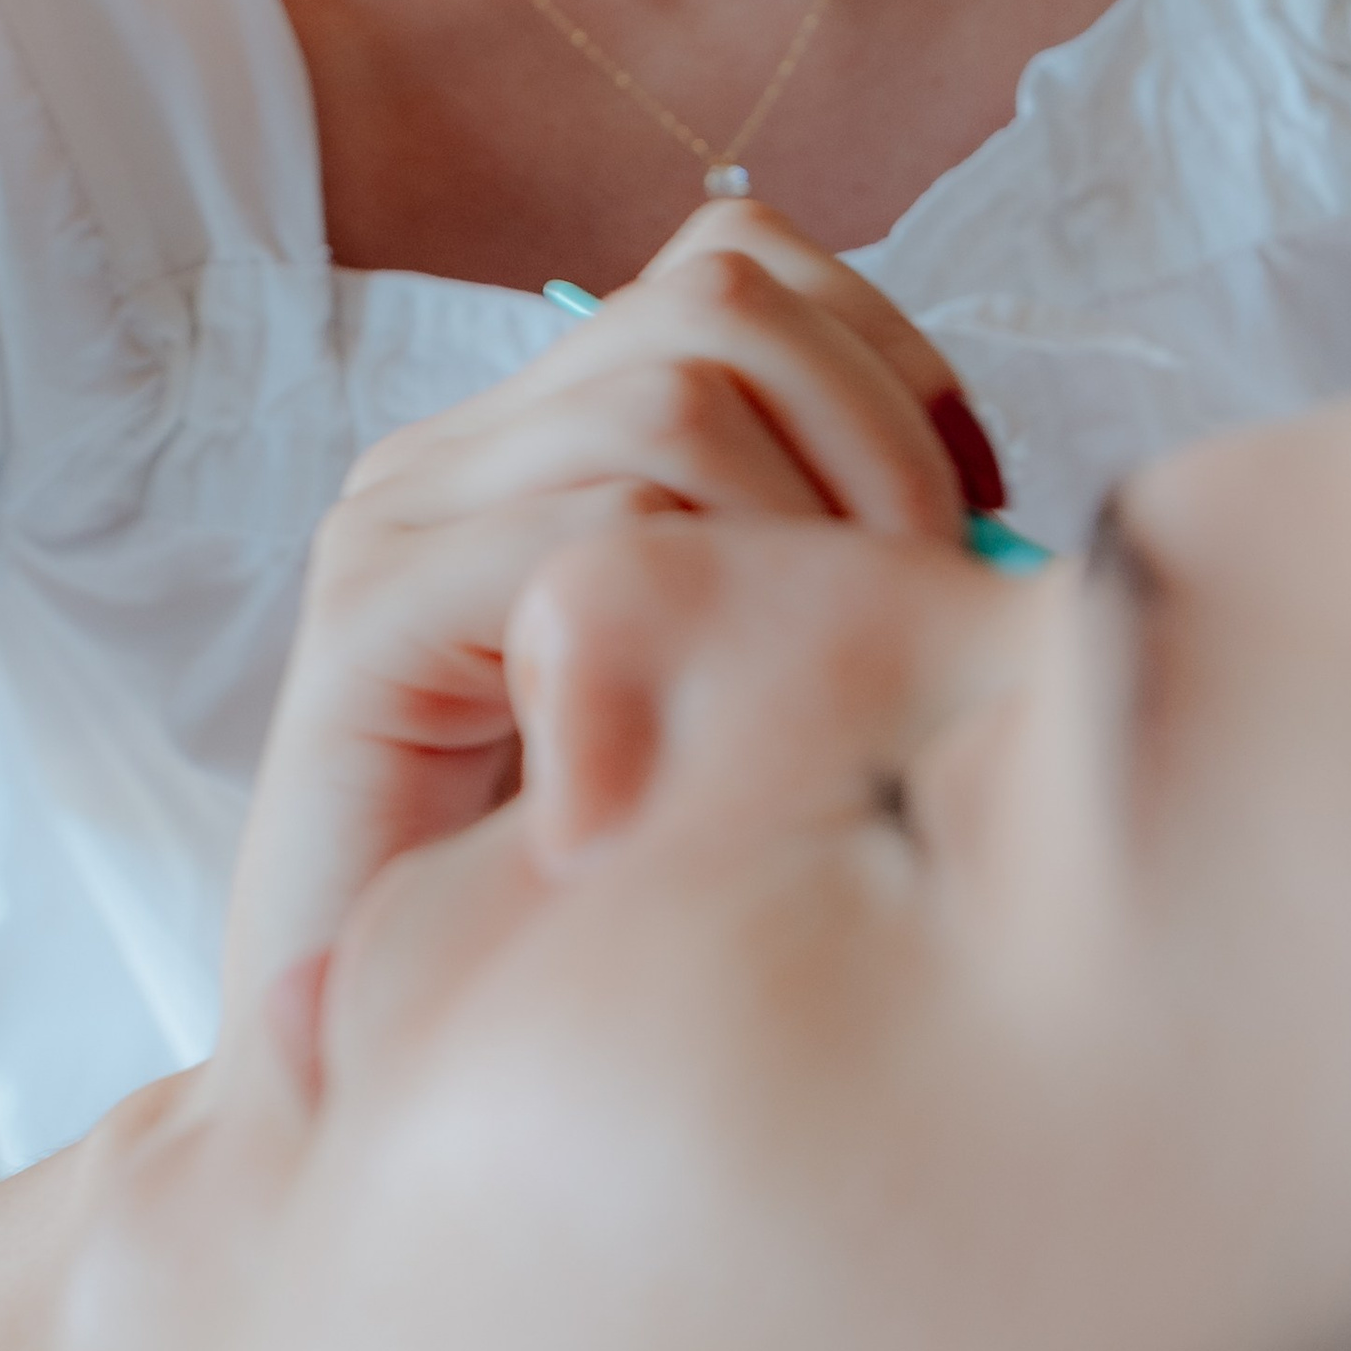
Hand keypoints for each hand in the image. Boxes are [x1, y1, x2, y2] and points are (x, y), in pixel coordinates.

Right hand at [221, 204, 995, 1023]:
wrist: (353, 1087)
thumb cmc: (581, 919)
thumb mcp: (725, 709)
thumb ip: (808, 587)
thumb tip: (997, 523)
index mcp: (538, 440)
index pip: (734, 263)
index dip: (886, 354)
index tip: (971, 504)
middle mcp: (455, 451)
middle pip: (719, 297)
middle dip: (874, 429)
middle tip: (918, 595)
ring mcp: (398, 528)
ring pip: (672, 406)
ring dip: (812, 533)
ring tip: (833, 680)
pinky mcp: (366, 633)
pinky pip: (585, 542)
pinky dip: (707, 618)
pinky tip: (735, 743)